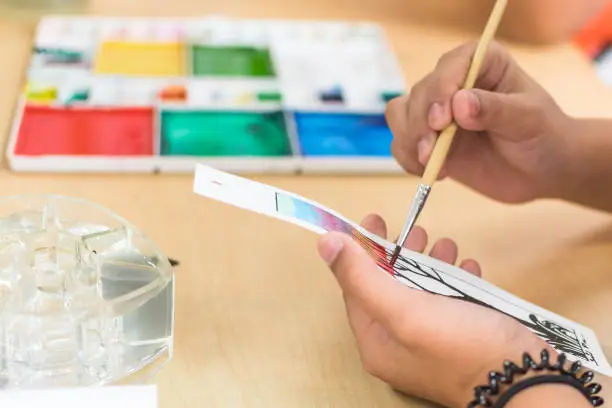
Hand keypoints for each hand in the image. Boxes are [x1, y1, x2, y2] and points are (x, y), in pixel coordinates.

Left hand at [317, 214, 547, 407]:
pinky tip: (469, 267)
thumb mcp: (404, 308)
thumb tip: (326, 243)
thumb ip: (362, 277)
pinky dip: (456, 280)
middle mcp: (399, 346)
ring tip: (446, 243)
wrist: (528, 381)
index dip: (361, 251)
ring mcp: (431, 345)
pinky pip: (449, 302)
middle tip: (417, 229)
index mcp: (377, 343)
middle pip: (389, 287)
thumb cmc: (462, 346)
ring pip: (422, 292)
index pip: (356, 289)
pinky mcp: (460, 340)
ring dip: (430, 263)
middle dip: (401, 254)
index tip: (374, 218)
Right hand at [386, 41, 573, 202]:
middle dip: (421, 124)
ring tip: (431, 163)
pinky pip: (401, 142)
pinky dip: (408, 158)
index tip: (442, 120)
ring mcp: (438, 111)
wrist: (542, 170)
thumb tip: (459, 104)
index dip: (441, 89)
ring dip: (410, 140)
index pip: (451, 65)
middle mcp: (454, 82)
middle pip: (421, 93)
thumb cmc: (543, 136)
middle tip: (432, 152)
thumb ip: (495, 109)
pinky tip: (431, 172)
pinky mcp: (428, 138)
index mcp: (482, 63)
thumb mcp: (528, 120)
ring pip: (401, 115)